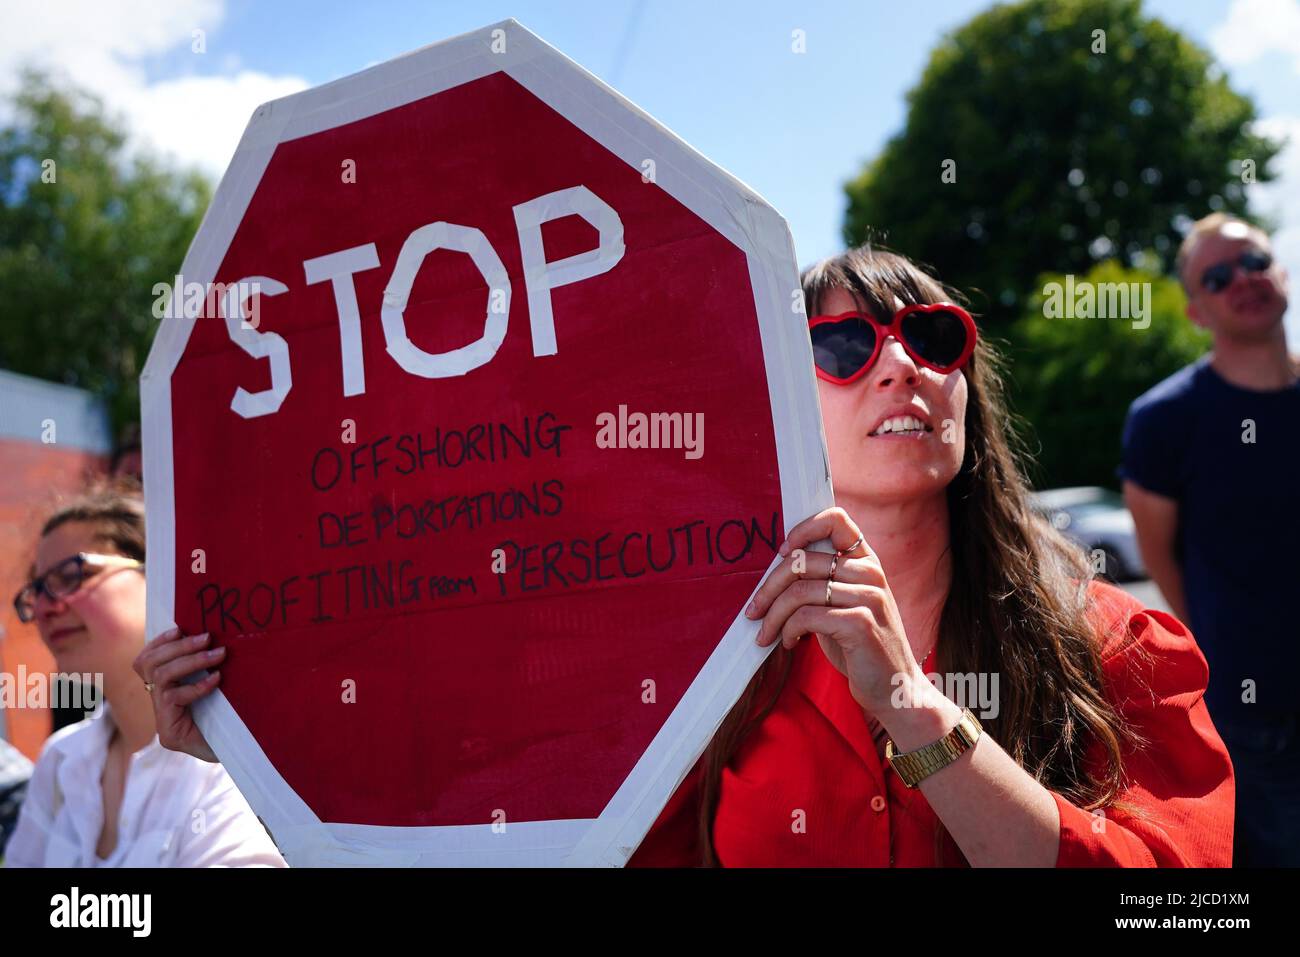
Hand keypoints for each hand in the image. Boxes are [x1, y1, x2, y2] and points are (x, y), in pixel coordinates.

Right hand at [132, 626, 222, 762]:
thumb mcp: (219, 689)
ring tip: (218, 653)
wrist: (240, 755)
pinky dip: (196, 684)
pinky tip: (217, 679)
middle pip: (149, 665)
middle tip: (207, 637)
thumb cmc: (233, 719)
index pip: (145, 662)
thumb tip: (215, 637)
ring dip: (190, 660)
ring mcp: (162, 720)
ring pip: (160, 677)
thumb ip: (207, 668)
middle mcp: (158, 705)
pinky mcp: (169, 732)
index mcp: (164, 692)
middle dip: (177, 646)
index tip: (180, 627)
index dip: (159, 642)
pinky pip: (174, 698)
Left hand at [745, 507, 923, 715]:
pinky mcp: (859, 622)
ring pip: (799, 591)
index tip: (781, 552)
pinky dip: (787, 630)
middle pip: (801, 561)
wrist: (894, 688)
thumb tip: (776, 569)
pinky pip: (805, 616)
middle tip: (753, 611)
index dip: (803, 529)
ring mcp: (868, 596)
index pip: (836, 519)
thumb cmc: (860, 646)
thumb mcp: (844, 605)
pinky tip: (789, 642)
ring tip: (768, 634)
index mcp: (866, 562)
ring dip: (773, 616)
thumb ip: (822, 582)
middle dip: (768, 588)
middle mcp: (870, 573)